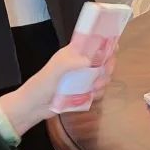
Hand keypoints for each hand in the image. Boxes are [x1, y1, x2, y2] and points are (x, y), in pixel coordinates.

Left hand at [0, 44, 116, 135]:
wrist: (34, 107)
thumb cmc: (41, 85)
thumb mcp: (54, 71)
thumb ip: (69, 63)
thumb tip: (89, 61)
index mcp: (73, 53)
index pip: (93, 42)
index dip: (105, 43)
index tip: (114, 48)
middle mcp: (80, 63)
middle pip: (103, 59)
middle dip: (107, 66)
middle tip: (104, 73)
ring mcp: (83, 78)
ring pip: (103, 75)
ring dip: (103, 80)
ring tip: (94, 87)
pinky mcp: (84, 91)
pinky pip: (98, 89)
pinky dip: (99, 92)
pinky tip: (92, 95)